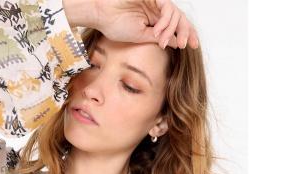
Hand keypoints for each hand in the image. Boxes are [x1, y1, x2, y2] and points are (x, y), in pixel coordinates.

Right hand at [63, 0, 198, 48]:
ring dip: (171, 30)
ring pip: (176, 14)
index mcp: (156, 20)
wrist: (102, 15)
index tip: (192, 47)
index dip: (187, 34)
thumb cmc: (116, 25)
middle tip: (187, 46)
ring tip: (161, 42)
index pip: (177, 26)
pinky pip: (167, 8)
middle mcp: (158, 9)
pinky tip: (156, 32)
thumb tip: (178, 42)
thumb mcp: (143, 37)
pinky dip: (165, 22)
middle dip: (187, 32)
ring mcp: (156, 2)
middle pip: (181, 19)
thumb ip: (160, 38)